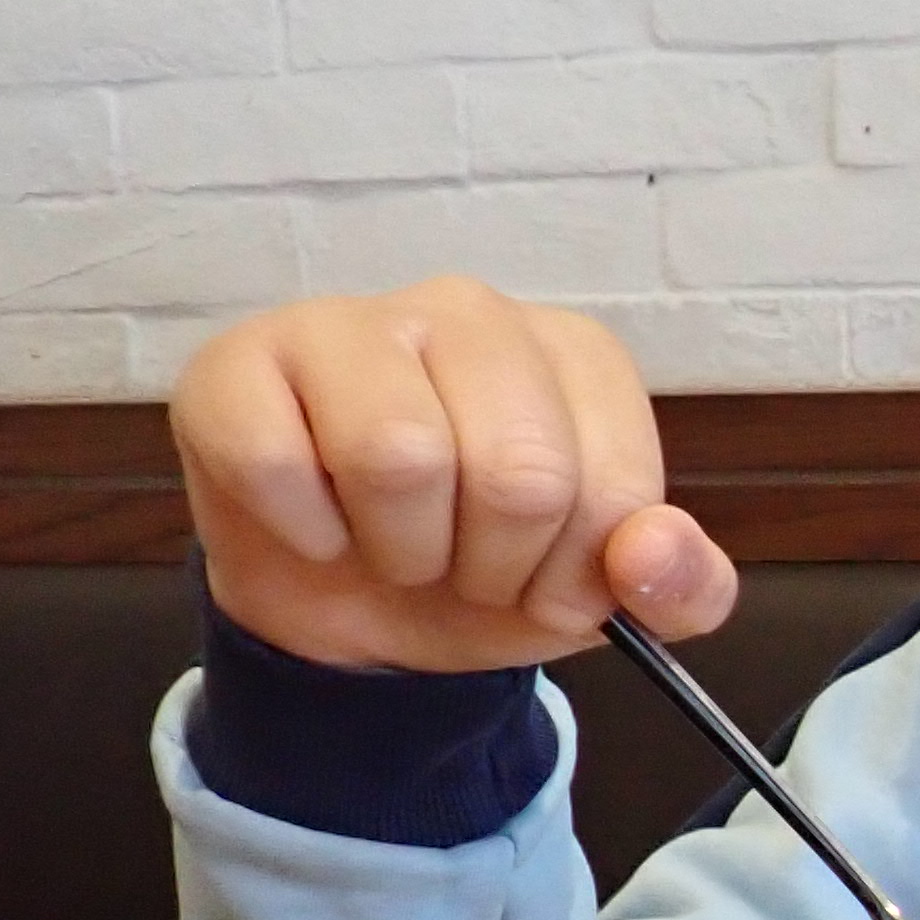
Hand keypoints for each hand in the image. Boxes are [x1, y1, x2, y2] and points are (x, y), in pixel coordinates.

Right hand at [169, 278, 737, 671]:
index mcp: (576, 356)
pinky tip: (313, 522)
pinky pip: (278, 463)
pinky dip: (304, 532)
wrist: (348, 607)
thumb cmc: (478, 568)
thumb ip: (678, 588)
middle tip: (460, 565)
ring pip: (399, 458)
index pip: (615, 491)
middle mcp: (472, 312)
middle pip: (517, 475)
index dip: (573, 576)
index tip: (540, 580)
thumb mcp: (596, 596)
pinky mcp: (241, 361)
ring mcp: (351, 322)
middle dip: (492, 568)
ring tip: (390, 542)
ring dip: (400, 551)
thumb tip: (651, 557)